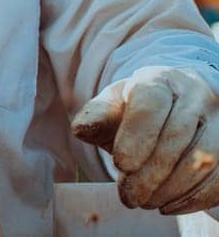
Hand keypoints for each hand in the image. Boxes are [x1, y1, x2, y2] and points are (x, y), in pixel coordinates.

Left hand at [73, 66, 218, 213]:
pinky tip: (168, 206)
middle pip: (177, 136)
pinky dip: (193, 198)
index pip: (152, 102)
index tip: (121, 164)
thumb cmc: (137, 109)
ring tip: (145, 201)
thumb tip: (80, 129)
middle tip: (129, 196)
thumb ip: (96, 115)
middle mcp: (197, 95)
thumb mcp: (113, 105)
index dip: (137, 135)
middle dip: (151, 172)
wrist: (175, 108)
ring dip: (171, 188)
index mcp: (161, 79)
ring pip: (203, 159)